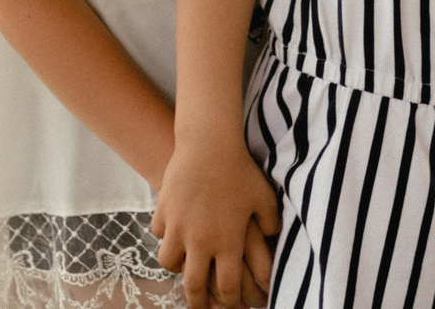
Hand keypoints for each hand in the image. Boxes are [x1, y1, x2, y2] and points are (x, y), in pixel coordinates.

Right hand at [153, 137, 279, 308]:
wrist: (209, 143)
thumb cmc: (242, 169)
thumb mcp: (265, 197)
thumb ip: (272, 223)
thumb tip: (273, 238)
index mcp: (227, 241)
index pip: (227, 287)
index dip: (230, 302)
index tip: (231, 306)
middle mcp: (200, 240)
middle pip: (194, 286)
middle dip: (198, 302)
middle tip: (201, 307)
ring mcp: (179, 227)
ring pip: (170, 263)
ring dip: (178, 268)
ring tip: (185, 266)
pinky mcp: (164, 211)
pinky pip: (161, 234)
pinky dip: (167, 238)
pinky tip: (175, 233)